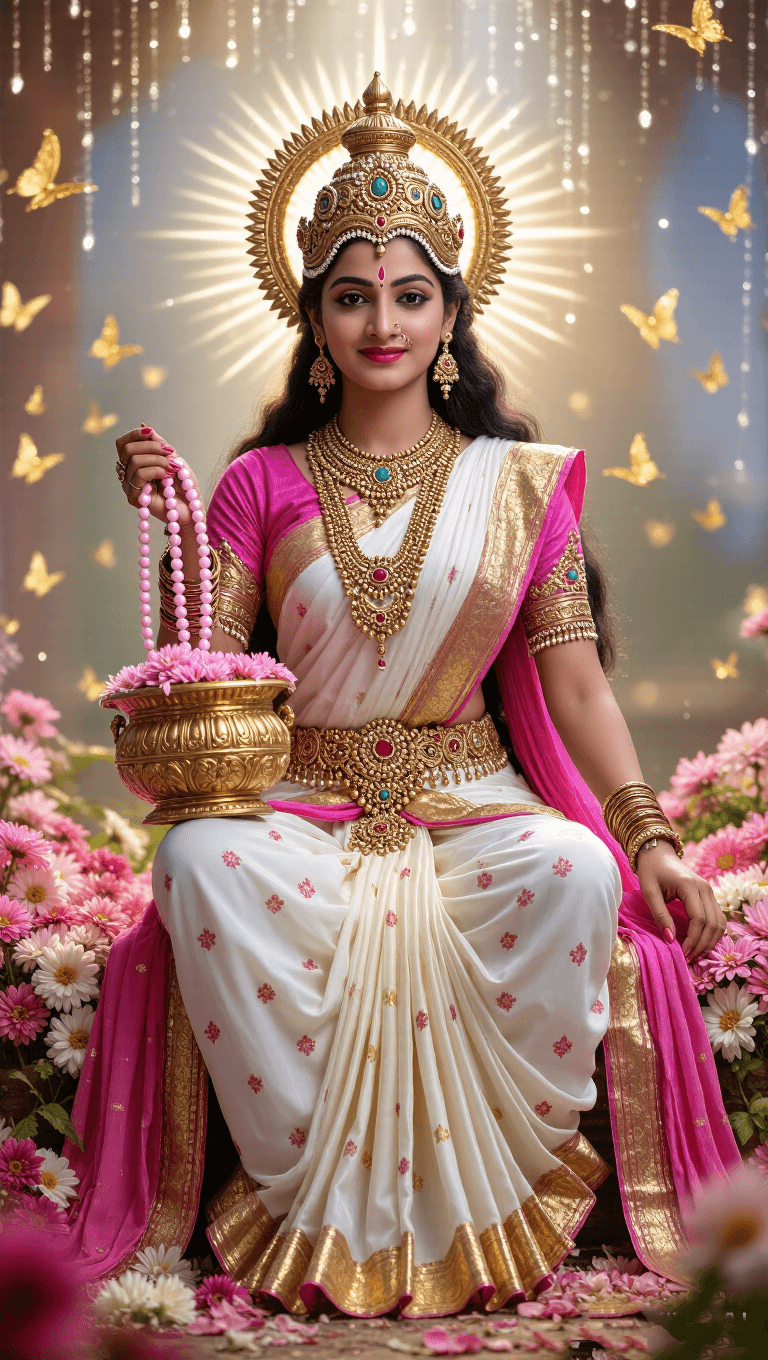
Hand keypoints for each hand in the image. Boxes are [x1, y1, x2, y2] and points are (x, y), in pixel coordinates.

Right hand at [115, 425, 201, 526]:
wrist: (192, 509)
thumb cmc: (184, 485)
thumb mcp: (173, 457)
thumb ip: (158, 443)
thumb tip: (143, 424)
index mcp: (135, 462)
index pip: (123, 443)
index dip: (135, 434)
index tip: (151, 433)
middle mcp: (128, 474)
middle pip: (127, 449)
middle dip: (152, 446)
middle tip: (170, 454)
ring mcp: (129, 486)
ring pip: (134, 461)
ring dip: (158, 460)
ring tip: (172, 468)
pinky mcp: (134, 498)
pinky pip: (139, 475)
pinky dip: (156, 470)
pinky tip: (167, 475)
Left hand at [636, 839, 725, 961]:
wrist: (658, 854)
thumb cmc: (651, 871)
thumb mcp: (649, 892)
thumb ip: (659, 915)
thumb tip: (670, 940)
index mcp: (690, 886)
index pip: (698, 919)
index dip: (692, 939)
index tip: (682, 953)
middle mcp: (705, 888)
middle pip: (712, 923)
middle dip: (702, 944)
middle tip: (689, 958)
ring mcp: (710, 891)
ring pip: (719, 922)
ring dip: (710, 941)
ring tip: (695, 953)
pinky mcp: (710, 895)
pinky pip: (718, 918)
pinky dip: (713, 933)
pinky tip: (702, 943)